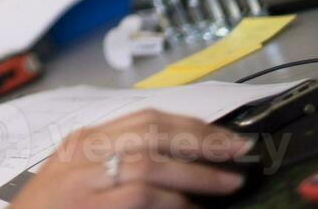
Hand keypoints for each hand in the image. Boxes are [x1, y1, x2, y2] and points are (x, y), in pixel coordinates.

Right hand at [10, 110, 252, 208]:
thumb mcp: (78, 178)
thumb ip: (118, 165)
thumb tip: (178, 165)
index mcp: (83, 140)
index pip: (145, 118)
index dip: (191, 125)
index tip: (225, 136)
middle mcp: (83, 152)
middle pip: (151, 129)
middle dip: (201, 139)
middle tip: (239, 150)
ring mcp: (83, 178)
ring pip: (150, 159)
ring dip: (196, 171)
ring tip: (228, 182)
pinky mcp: (89, 205)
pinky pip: (141, 194)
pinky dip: (173, 200)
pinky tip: (194, 207)